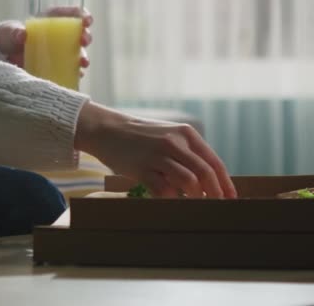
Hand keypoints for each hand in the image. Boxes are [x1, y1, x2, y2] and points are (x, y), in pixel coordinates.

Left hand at [0, 9, 92, 75]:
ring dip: (84, 56)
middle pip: (76, 34)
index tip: (86, 19)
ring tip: (84, 62)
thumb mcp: (7, 33)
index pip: (67, 15)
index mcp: (47, 22)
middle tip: (85, 40)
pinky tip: (78, 75)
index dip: (80, 14)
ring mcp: (56, 54)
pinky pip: (69, 70)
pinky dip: (75, 72)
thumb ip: (13, 32)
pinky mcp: (54, 69)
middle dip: (85, 36)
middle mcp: (56, 38)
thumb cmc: (5, 40)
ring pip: (76, 53)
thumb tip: (22, 35)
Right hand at [74, 102, 237, 198]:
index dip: (225, 184)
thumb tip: (208, 180)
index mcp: (186, 134)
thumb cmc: (140, 137)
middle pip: (205, 173)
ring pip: (188, 181)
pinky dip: (171, 199)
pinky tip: (171, 202)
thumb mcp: (167, 136)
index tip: (231, 199)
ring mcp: (158, 155)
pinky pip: (163, 189)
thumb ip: (186, 153)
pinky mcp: (141, 167)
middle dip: (215, 194)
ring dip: (195, 198)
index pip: (214, 162)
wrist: (107, 130)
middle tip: (216, 208)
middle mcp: (175, 142)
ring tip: (194, 206)